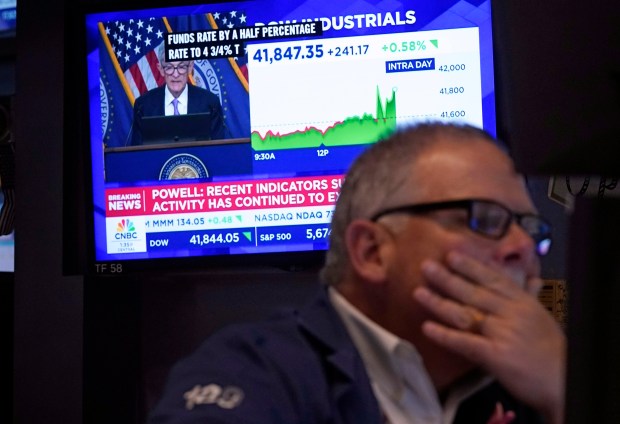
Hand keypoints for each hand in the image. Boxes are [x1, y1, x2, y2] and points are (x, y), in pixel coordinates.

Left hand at [413, 251, 565, 423]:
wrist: (564, 380)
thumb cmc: (551, 350)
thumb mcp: (540, 316)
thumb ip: (528, 296)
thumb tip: (530, 278)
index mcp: (522, 302)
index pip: (492, 279)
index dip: (470, 266)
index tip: (451, 255)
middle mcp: (511, 313)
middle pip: (474, 293)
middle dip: (448, 279)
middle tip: (426, 266)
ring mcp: (503, 333)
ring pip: (466, 314)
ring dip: (439, 303)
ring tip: (418, 293)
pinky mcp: (496, 356)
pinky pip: (465, 343)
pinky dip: (445, 335)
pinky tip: (427, 328)